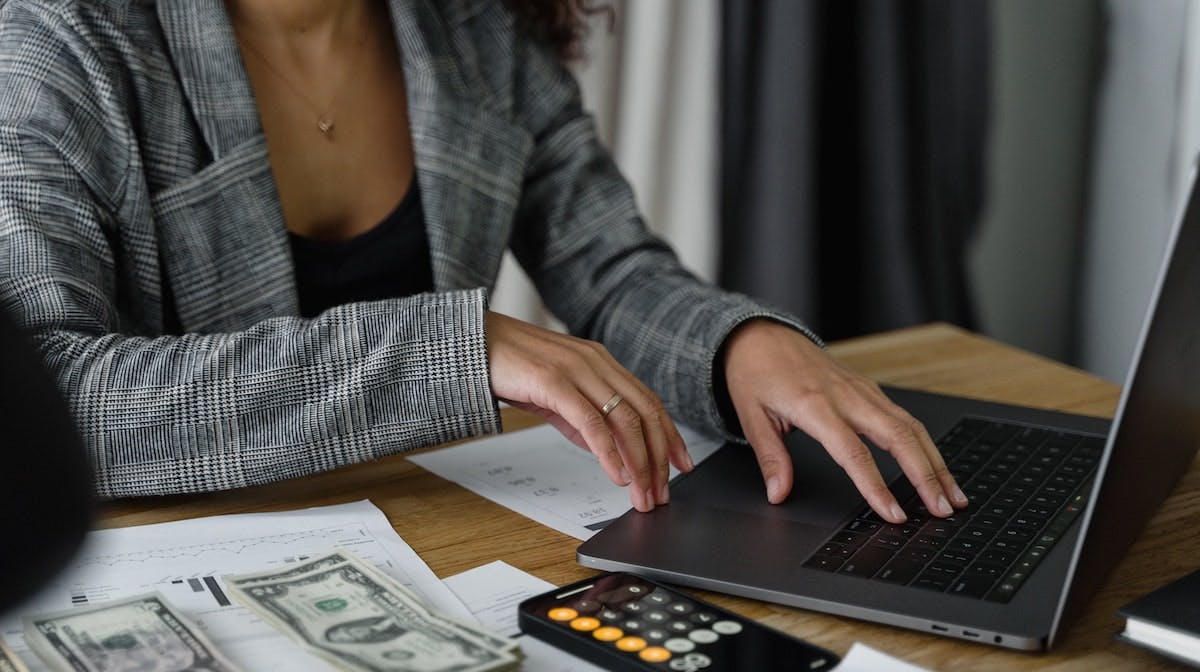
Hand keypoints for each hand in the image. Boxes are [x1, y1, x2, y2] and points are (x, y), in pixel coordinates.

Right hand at [485, 311, 692, 511]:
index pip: (648, 401)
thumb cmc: (511, 366)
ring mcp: (577, 370)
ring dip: (639, 462)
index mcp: (601, 363)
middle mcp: (596, 363)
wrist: (472, 343)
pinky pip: (591, 422)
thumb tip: (606, 450)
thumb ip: (582, 417)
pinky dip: (609, 452)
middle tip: (663, 491)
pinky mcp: (555, 382)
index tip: (682, 464)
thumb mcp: (557, 394)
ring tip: (642, 493)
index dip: (670, 435)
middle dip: (660, 457)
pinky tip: (616, 475)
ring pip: (624, 419)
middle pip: (645, 412)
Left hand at [722, 319, 967, 522]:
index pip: (853, 453)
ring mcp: (862, 390)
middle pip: (899, 437)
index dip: (876, 487)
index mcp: (815, 405)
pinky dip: (925, 444)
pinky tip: (936, 466)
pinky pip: (905, 418)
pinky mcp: (869, 389)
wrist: (762, 335)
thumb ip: (770, 458)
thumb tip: (778, 494)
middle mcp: (846, 396)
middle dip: (926, 476)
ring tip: (953, 496)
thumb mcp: (751, 416)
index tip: (893, 514)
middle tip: (942, 510)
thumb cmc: (755, 373)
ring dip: (936, 462)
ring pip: (910, 426)